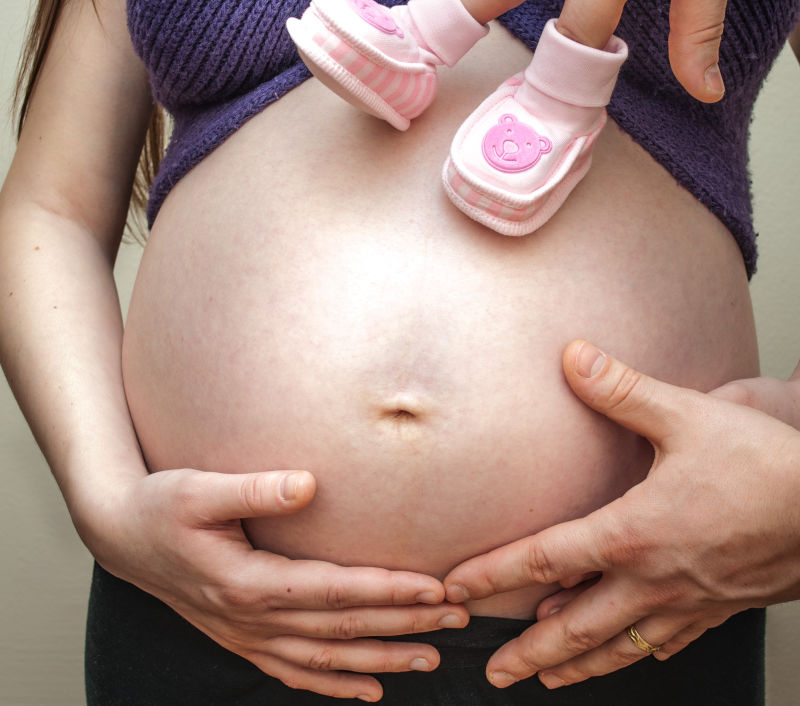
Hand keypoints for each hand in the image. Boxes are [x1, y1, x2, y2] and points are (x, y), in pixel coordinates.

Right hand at [85, 468, 467, 700]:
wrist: (122, 537)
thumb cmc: (161, 507)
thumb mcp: (198, 490)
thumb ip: (254, 489)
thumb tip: (308, 483)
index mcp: (247, 583)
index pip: (334, 591)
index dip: (387, 589)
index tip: (434, 586)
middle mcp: (252, 620)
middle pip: (342, 629)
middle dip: (403, 623)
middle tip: (457, 617)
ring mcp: (247, 637)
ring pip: (326, 658)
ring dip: (382, 658)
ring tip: (432, 656)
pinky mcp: (243, 640)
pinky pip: (295, 673)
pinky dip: (335, 686)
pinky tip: (370, 691)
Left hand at [443, 340, 799, 689]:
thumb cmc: (766, 465)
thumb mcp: (686, 416)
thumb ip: (622, 389)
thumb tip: (573, 357)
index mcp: (633, 534)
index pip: (544, 559)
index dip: (494, 576)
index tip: (457, 591)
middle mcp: (653, 579)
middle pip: (574, 625)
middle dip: (528, 651)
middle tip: (494, 671)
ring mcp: (687, 602)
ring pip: (618, 646)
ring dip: (575, 664)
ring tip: (546, 678)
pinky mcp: (719, 608)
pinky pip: (666, 642)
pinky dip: (635, 654)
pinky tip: (630, 656)